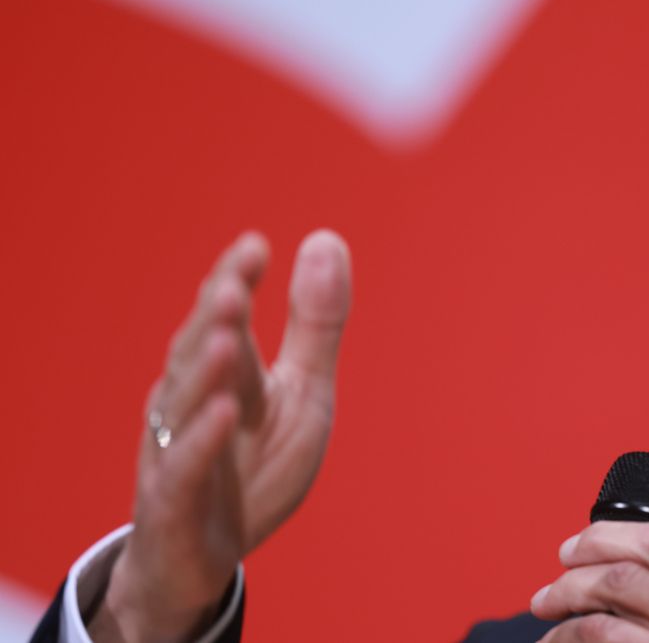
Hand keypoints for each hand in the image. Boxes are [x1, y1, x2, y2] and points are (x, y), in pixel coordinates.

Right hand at [88, 230, 351, 641]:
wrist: (201, 560)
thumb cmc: (254, 468)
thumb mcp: (302, 392)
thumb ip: (314, 324)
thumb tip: (326, 237)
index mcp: (221, 373)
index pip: (223, 319)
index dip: (233, 282)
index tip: (256, 246)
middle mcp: (189, 404)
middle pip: (199, 354)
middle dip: (217, 319)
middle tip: (237, 283)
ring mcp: (175, 453)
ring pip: (185, 406)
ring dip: (206, 371)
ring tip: (230, 337)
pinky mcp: (172, 506)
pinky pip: (183, 471)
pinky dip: (201, 442)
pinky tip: (223, 413)